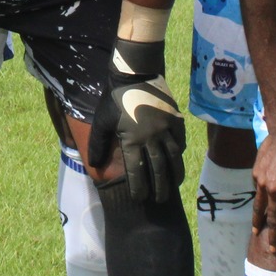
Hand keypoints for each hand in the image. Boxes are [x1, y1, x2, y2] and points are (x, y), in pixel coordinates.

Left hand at [87, 37, 185, 202]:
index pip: (136, 171)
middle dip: (159, 188)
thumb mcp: (101, 122)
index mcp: (132, 140)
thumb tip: (95, 165)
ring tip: (174, 185)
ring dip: (174, 174)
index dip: (138, 187)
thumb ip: (98, 145)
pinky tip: (178, 160)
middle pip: (158, 169)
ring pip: (173, 158)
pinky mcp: (175, 120)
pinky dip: (179, 153)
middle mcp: (151, 138)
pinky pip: (180, 141)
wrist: (135, 74)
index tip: (139, 198)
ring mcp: (165, 129)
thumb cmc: (115, 99)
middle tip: (160, 200)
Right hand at [250, 131, 275, 252]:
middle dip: (274, 236)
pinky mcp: (256, 175)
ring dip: (258, 221)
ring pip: (259, 207)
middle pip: (273, 219)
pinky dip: (259, 199)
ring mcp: (262, 184)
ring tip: (256, 232)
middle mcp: (274, 192)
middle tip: (273, 249)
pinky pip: (257, 191)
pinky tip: (260, 204)